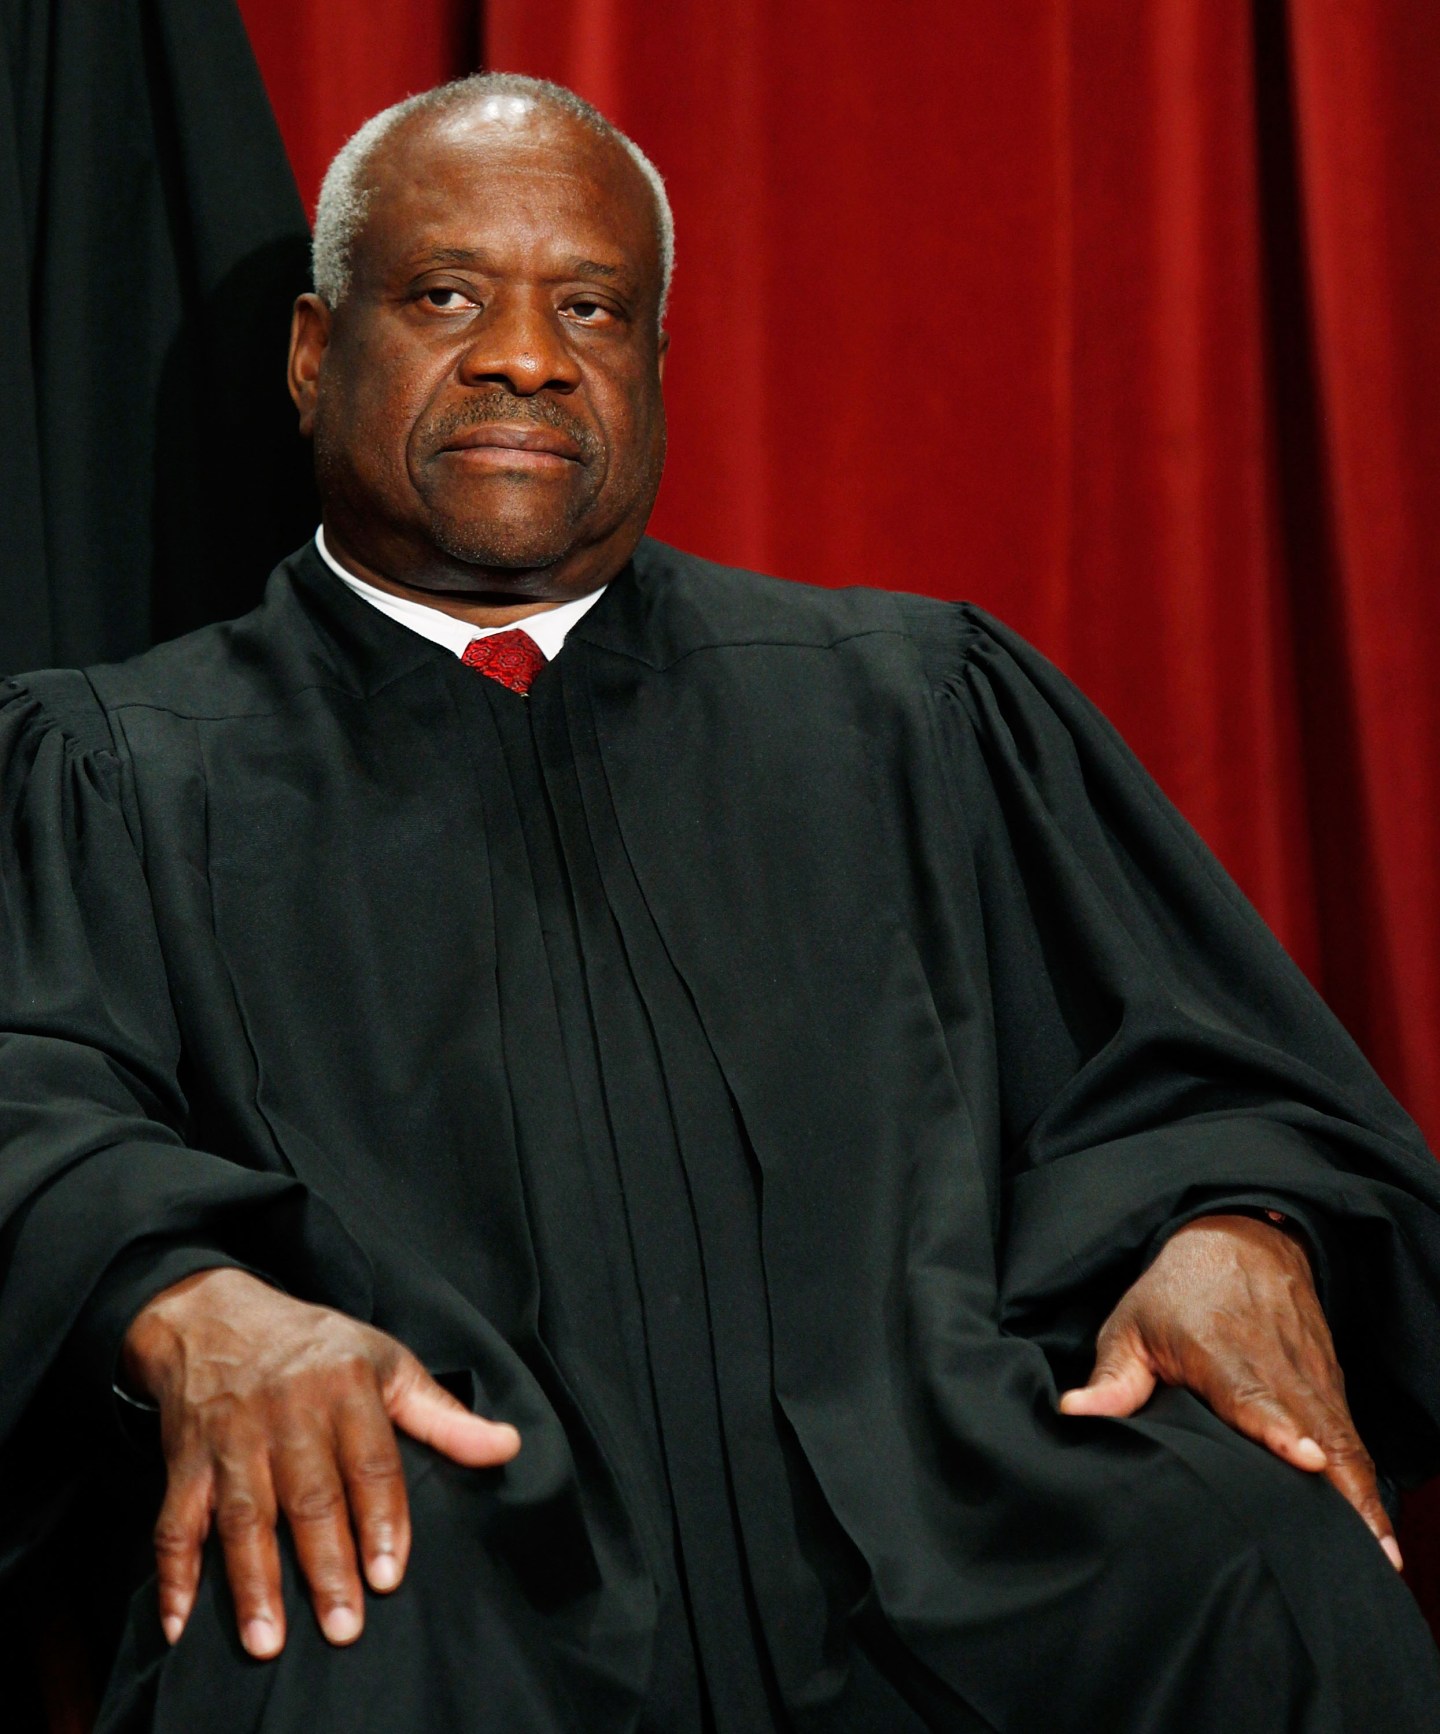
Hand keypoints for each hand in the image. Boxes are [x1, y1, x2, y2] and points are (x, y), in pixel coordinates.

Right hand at [121, 1267, 520, 1658]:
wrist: (214, 1316)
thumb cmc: (316, 1347)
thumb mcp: (386, 1362)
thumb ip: (443, 1415)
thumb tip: (507, 1446)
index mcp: (345, 1385)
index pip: (369, 1461)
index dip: (382, 1519)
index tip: (390, 1575)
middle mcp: (286, 1412)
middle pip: (308, 1496)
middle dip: (325, 1565)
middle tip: (343, 1627)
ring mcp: (230, 1439)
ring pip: (242, 1516)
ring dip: (252, 1582)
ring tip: (268, 1641)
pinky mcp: (184, 1461)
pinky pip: (174, 1522)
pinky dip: (173, 1574)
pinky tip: (180, 1624)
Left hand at [1058, 1213, 1400, 1569]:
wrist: (1240, 1239)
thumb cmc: (1175, 1292)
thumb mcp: (1132, 1325)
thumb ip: (1112, 1378)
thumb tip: (1073, 1413)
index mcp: (1221, 1349)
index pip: (1254, 1393)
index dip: (1279, 1430)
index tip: (1307, 1459)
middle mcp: (1276, 1363)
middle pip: (1316, 1428)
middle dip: (1341, 1488)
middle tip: (1365, 1550)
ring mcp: (1310, 1373)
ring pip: (1344, 1437)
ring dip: (1362, 1493)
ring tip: (1381, 1556)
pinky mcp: (1330, 1382)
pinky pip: (1351, 1434)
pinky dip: (1365, 1477)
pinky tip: (1375, 1528)